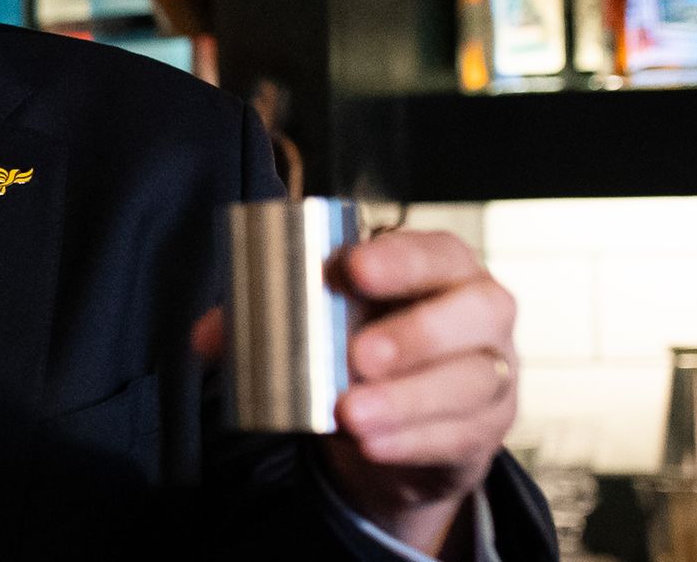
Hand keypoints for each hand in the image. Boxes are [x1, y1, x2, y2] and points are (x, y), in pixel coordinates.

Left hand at [192, 230, 517, 557]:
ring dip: (408, 399)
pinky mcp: (485, 428)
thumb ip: (260, 320)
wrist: (399, 417)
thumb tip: (202, 338)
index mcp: (439, 266)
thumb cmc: (359, 342)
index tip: (351, 269)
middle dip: (417, 333)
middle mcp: (481, 310)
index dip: (399, 259)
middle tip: (357, 355)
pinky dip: (412, 440)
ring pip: (470, 380)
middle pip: (476, 311)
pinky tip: (371, 445)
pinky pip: (460, 435)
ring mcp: (494, 370)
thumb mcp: (320, 322)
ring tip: (350, 413)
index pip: (434, 251)